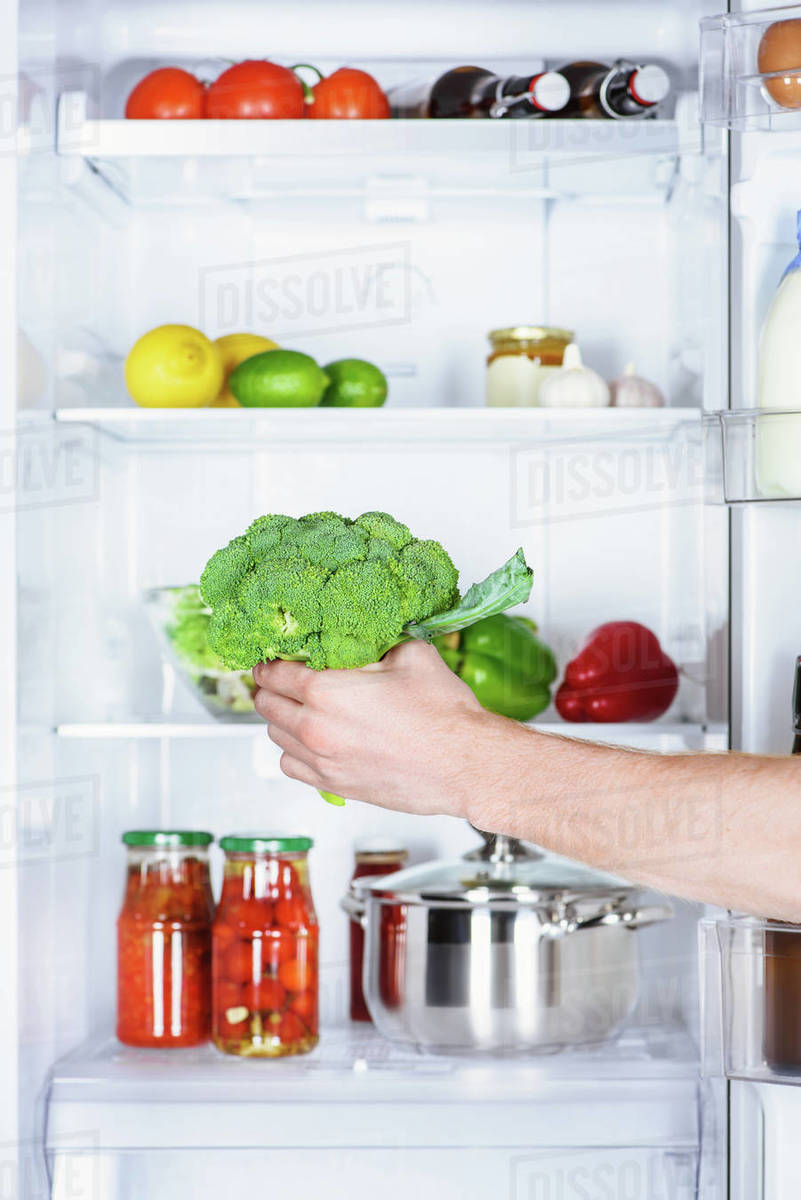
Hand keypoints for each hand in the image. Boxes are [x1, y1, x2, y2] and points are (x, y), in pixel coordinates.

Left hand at [253, 641, 506, 816]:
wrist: (466, 764)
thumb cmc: (444, 715)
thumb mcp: (411, 654)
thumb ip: (377, 641)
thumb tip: (366, 634)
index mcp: (326, 691)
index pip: (275, 673)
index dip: (269, 662)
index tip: (273, 659)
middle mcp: (316, 728)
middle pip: (267, 705)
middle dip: (270, 688)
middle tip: (280, 680)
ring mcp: (323, 761)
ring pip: (275, 736)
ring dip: (281, 719)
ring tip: (297, 708)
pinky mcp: (335, 785)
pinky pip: (291, 767)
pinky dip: (293, 751)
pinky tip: (311, 741)